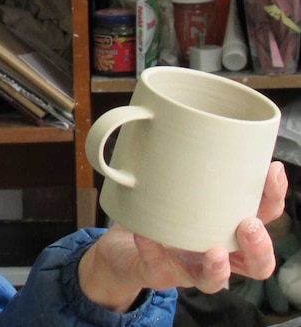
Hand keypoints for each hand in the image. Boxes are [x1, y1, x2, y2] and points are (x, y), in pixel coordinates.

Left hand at [78, 161, 287, 312]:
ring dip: (218, 267)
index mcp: (228, 227)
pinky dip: (151, 248)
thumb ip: (182, 156)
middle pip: (256, 263)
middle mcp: (216, 252)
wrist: (121, 246)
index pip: (264, 217)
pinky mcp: (157, 273)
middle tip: (249, 223)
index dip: (273, 198)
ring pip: (214, 281)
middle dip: (258, 247)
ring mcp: (187, 268)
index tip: (271, 169)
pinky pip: (156, 264)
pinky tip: (145, 234)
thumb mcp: (175, 181)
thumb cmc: (158, 210)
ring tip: (213, 249)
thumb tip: (176, 113)